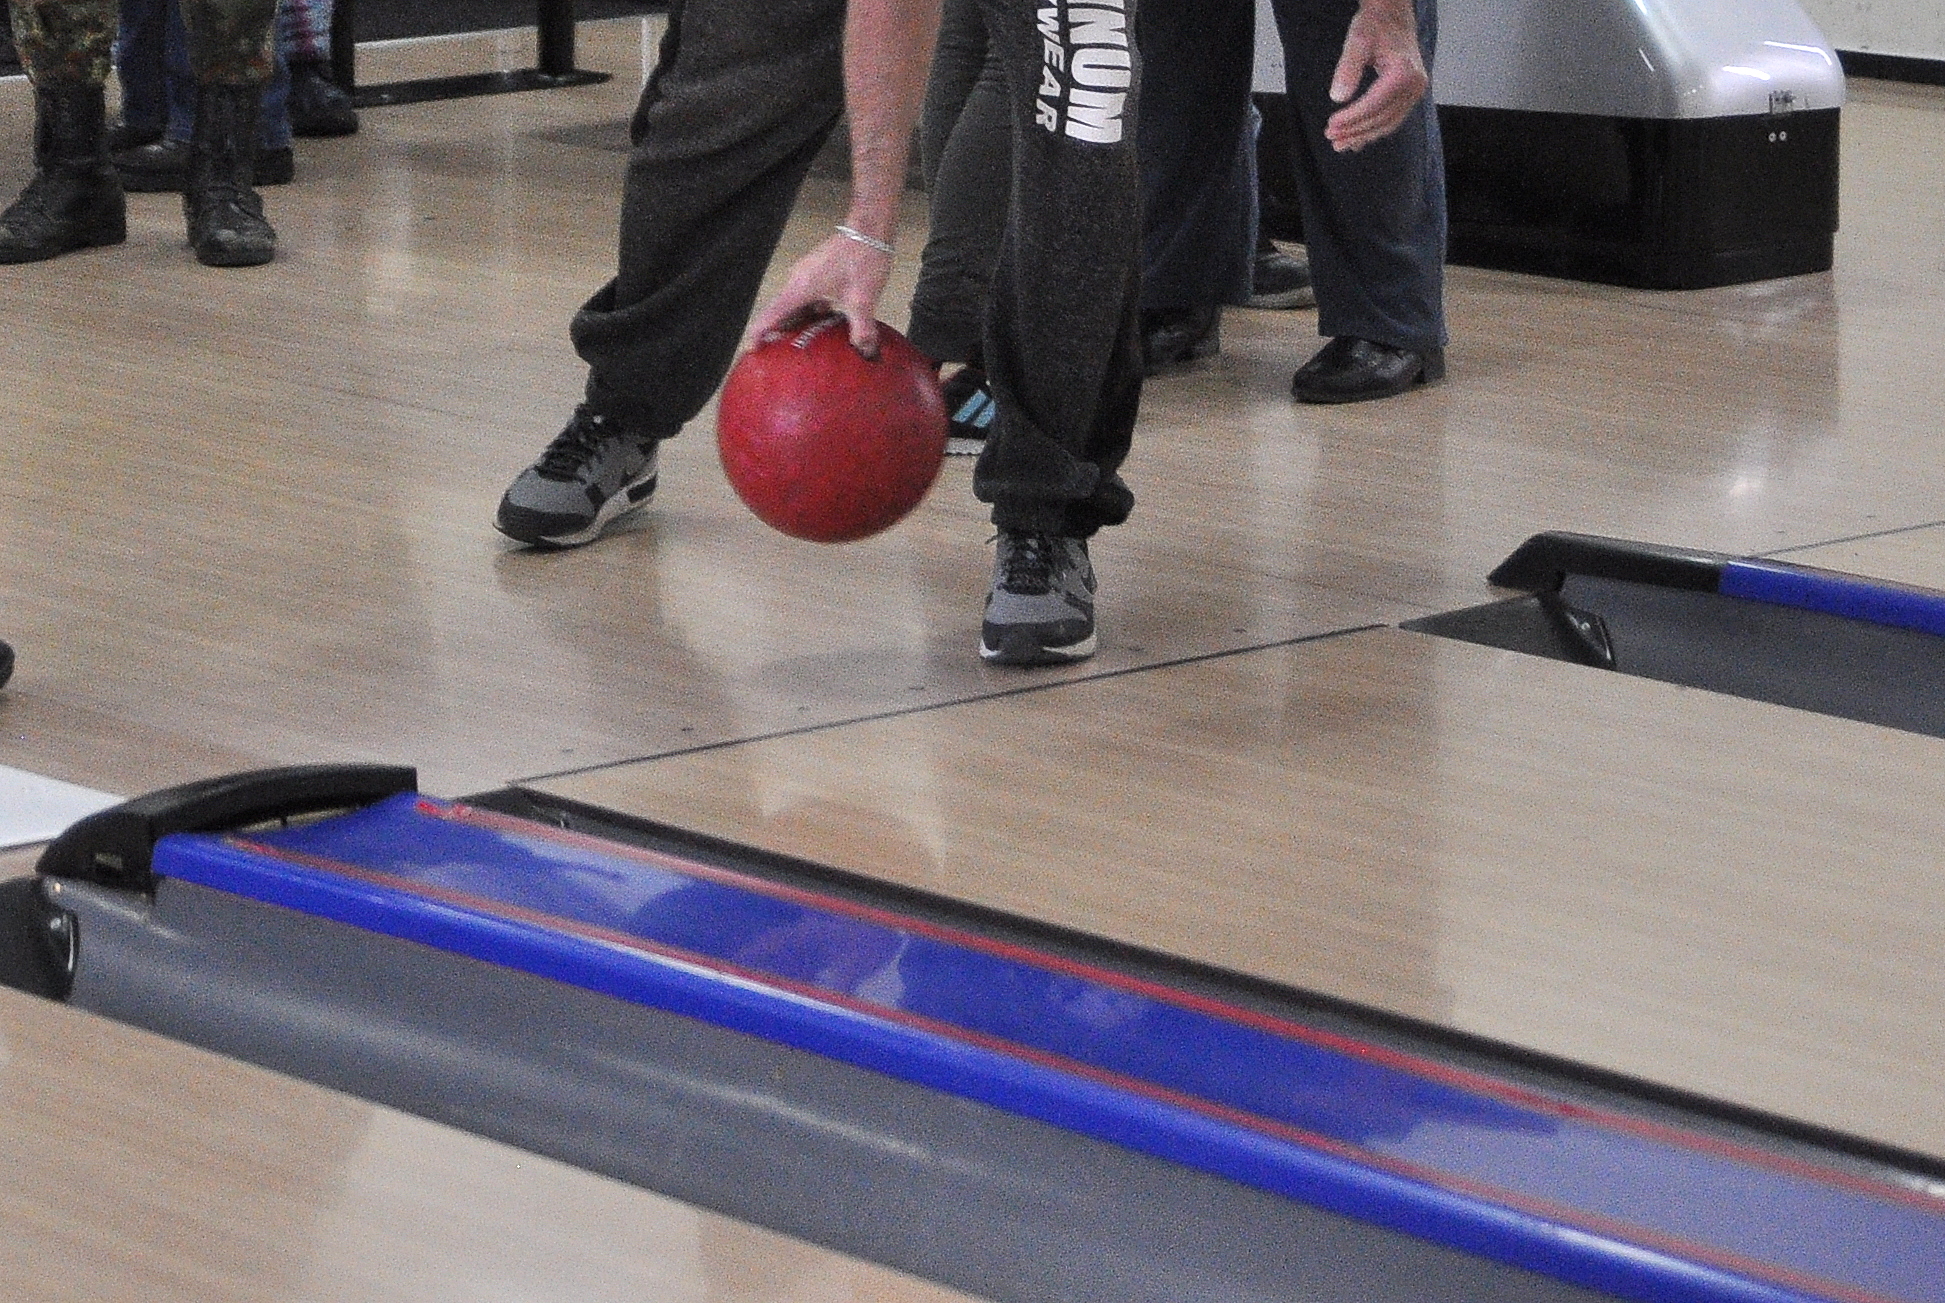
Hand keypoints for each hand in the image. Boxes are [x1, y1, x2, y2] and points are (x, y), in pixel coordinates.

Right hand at [743, 230, 893, 357]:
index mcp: (800, 289)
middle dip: (778, 334)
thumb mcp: (862, 300)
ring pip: (795, 305)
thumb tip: (865, 352)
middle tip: (780, 357)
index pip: (771, 316)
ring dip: (797, 323)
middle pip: (780, 312)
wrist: (868, 229)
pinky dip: (811, 312)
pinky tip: (825, 324)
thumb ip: (862, 329)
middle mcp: (797, 281)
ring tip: (803, 345)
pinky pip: (807, 297)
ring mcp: (806, 275)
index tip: (752, 350)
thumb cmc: (862, 260)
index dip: (759, 334)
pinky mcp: (816, 272)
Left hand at [1324, 0, 1428, 152]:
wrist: (1392, 16)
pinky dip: (1374, 130)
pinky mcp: (1412, 94)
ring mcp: (1416, 91)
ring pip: (1387, 123)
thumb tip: (1338, 98)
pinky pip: (1392, 118)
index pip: (1373, 105)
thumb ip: (1347, 69)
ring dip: (1363, 135)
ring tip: (1341, 144)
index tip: (1331, 126)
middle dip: (1355, 131)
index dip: (1351, 119)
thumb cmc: (1375, 25)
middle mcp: (1415, 84)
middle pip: (1381, 118)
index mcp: (1403, 72)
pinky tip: (1358, 140)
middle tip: (1332, 138)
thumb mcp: (1356, 41)